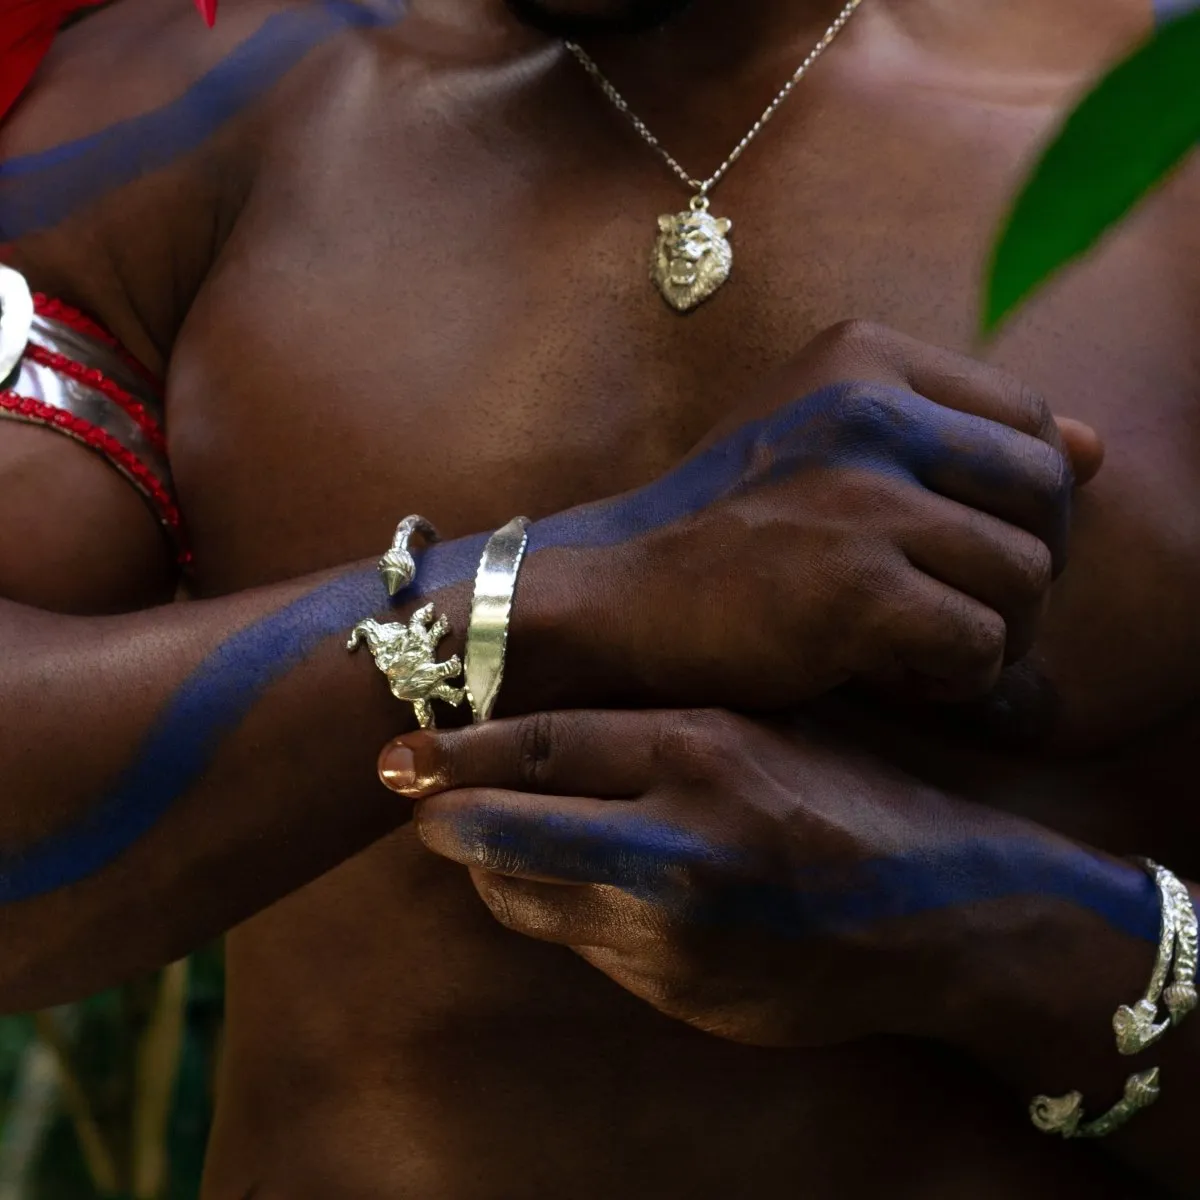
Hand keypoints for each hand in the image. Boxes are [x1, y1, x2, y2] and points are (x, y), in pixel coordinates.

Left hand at [379, 707, 1086, 1047]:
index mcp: (704, 753)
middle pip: (507, 835)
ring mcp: (676, 935)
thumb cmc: (862, 801)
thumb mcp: (769, 733)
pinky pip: (589, 950)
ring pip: (531, 903)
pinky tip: (601, 888)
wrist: (957, 919)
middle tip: (416, 803)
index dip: (458, 753)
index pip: (543, 747)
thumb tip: (546, 732)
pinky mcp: (683, 998)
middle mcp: (678, 845)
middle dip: (445, 821)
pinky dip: (573, 915)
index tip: (398, 756)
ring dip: (502, 871)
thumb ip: (662, 733)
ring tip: (502, 838)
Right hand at [568, 320, 1102, 707]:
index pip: (1030, 421)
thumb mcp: (825, 445)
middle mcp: (870, 410)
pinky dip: (952, 680)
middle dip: (1019, 567)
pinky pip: (981, 648)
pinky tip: (889, 672)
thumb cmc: (722, 528)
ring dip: (986, 632)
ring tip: (912, 644)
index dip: (1021, 501)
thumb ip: (954, 435)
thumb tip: (1098, 450)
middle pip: (1044, 497)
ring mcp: (863, 497)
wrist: (618, 596)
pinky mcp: (858, 589)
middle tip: (949, 603)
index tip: (963, 544)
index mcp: (864, 358)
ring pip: (1024, 579)